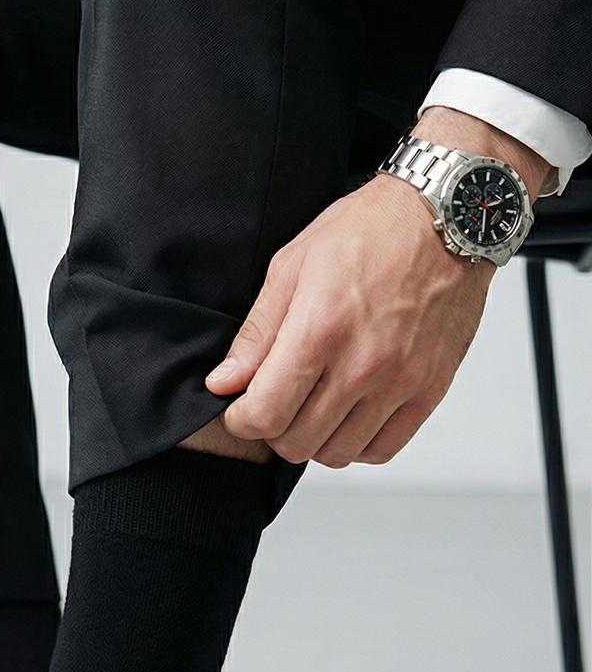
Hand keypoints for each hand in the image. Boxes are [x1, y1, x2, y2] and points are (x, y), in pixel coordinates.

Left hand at [205, 108, 548, 468]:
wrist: (447, 218)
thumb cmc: (370, 232)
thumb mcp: (292, 267)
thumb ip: (257, 334)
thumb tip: (224, 382)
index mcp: (321, 328)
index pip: (265, 415)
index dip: (242, 419)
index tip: (241, 407)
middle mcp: (363, 362)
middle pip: (297, 442)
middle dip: (274, 429)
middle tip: (277, 403)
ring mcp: (401, 380)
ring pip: (338, 453)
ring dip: (315, 439)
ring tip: (313, 406)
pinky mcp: (430, 389)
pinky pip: (382, 449)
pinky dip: (358, 443)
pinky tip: (349, 414)